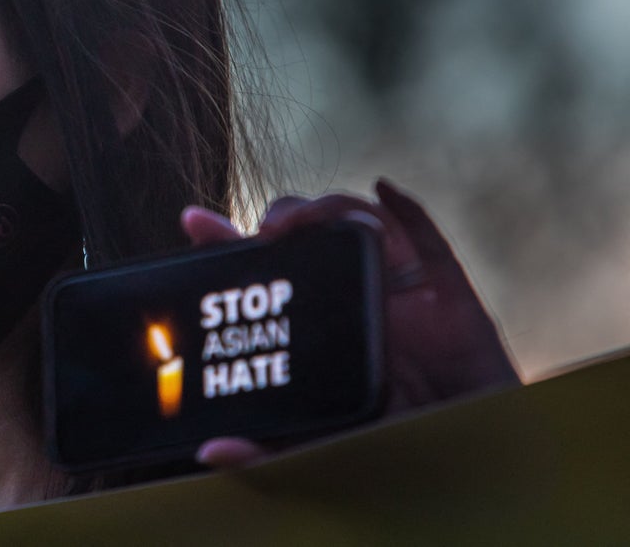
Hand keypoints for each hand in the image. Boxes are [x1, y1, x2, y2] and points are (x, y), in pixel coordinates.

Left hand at [179, 179, 518, 468]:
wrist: (476, 476)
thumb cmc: (398, 462)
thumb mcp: (327, 456)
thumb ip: (273, 452)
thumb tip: (212, 452)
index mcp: (316, 331)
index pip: (262, 275)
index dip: (226, 243)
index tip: (192, 221)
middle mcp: (352, 302)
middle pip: (309, 236)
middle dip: (283, 217)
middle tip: (265, 231)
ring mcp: (400, 293)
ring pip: (359, 226)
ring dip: (332, 208)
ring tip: (309, 221)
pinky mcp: (448, 295)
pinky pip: (428, 239)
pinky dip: (407, 208)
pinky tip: (385, 191)